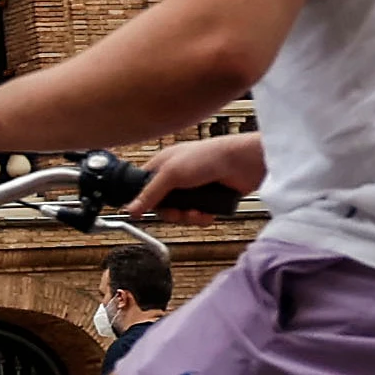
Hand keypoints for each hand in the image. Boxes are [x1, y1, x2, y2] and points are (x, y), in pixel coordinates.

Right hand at [136, 132, 264, 214]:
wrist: (244, 163)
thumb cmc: (209, 156)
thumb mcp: (172, 174)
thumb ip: (150, 193)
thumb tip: (130, 209)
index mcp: (164, 165)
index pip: (145, 187)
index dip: (145, 201)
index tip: (147, 210)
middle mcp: (178, 177)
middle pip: (163, 205)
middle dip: (172, 213)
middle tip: (178, 212)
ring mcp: (194, 189)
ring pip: (181, 213)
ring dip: (188, 217)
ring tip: (197, 213)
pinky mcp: (210, 198)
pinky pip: (198, 216)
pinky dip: (202, 218)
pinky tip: (207, 213)